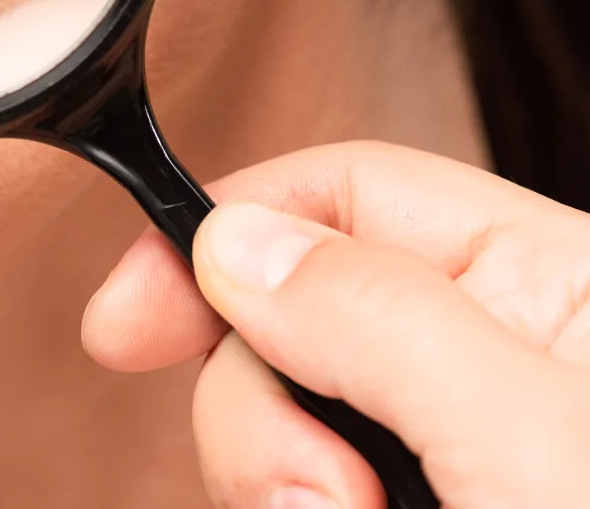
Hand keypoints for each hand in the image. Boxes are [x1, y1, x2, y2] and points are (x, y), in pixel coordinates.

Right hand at [83, 141, 589, 508]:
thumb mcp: (532, 447)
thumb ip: (381, 319)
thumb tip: (237, 240)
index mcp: (550, 290)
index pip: (349, 196)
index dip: (225, 233)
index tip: (127, 323)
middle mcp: (492, 363)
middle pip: (289, 322)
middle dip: (263, 416)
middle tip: (323, 503)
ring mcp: (449, 458)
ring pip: (282, 432)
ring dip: (282, 498)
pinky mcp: (410, 508)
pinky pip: (302, 500)